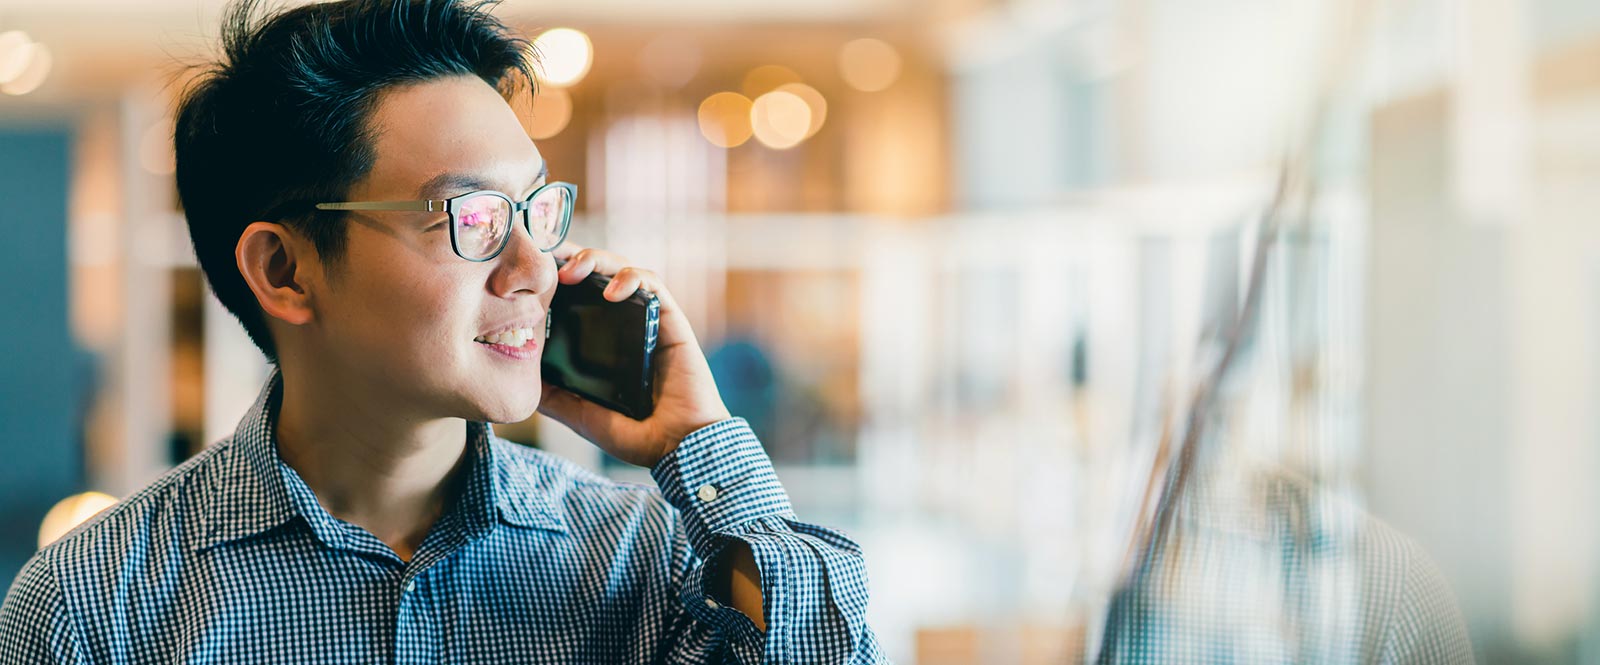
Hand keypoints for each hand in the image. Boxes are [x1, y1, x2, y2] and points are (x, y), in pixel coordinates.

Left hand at [536, 243, 731, 467]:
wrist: (679, 448)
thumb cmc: (638, 436)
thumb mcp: (583, 416)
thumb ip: (556, 398)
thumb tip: (521, 379)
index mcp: (604, 341)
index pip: (578, 294)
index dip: (557, 274)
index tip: (532, 270)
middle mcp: (625, 324)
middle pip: (598, 272)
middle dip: (572, 257)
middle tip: (547, 259)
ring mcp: (649, 320)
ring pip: (623, 269)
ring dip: (597, 260)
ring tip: (573, 271)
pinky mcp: (671, 320)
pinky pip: (653, 285)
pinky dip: (632, 278)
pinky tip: (611, 291)